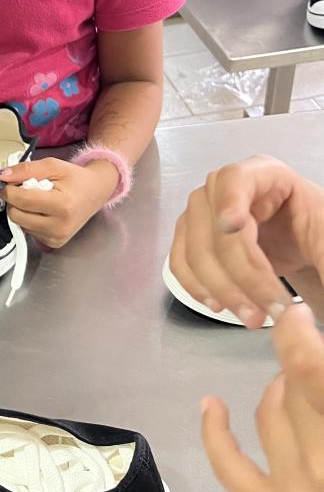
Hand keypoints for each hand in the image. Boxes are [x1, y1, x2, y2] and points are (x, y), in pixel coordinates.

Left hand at [0, 156, 117, 248]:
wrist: (95, 193)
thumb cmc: (76, 179)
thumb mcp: (53, 166)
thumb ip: (26, 169)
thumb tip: (1, 175)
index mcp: (62, 205)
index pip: (22, 200)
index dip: (6, 190)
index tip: (0, 182)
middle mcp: (59, 226)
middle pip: (16, 215)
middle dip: (14, 200)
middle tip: (25, 188)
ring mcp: (56, 237)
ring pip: (20, 223)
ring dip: (22, 209)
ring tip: (38, 198)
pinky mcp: (53, 243)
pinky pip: (28, 230)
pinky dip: (29, 218)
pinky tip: (42, 209)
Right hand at [170, 156, 323, 328]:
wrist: (303, 241)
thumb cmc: (314, 229)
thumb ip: (321, 252)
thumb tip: (307, 299)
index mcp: (264, 174)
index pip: (235, 180)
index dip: (230, 202)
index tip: (234, 227)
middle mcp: (224, 189)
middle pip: (214, 227)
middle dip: (240, 275)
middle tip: (269, 309)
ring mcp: (203, 213)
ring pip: (194, 251)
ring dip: (220, 289)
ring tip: (253, 316)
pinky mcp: (190, 238)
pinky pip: (181, 264)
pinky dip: (197, 288)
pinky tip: (221, 305)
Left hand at [202, 302, 323, 491]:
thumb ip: (323, 391)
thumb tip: (308, 361)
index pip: (312, 372)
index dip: (298, 335)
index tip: (296, 314)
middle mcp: (322, 467)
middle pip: (297, 387)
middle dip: (304, 366)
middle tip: (314, 363)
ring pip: (271, 412)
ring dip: (281, 390)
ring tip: (298, 386)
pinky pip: (229, 466)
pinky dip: (215, 431)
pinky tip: (211, 403)